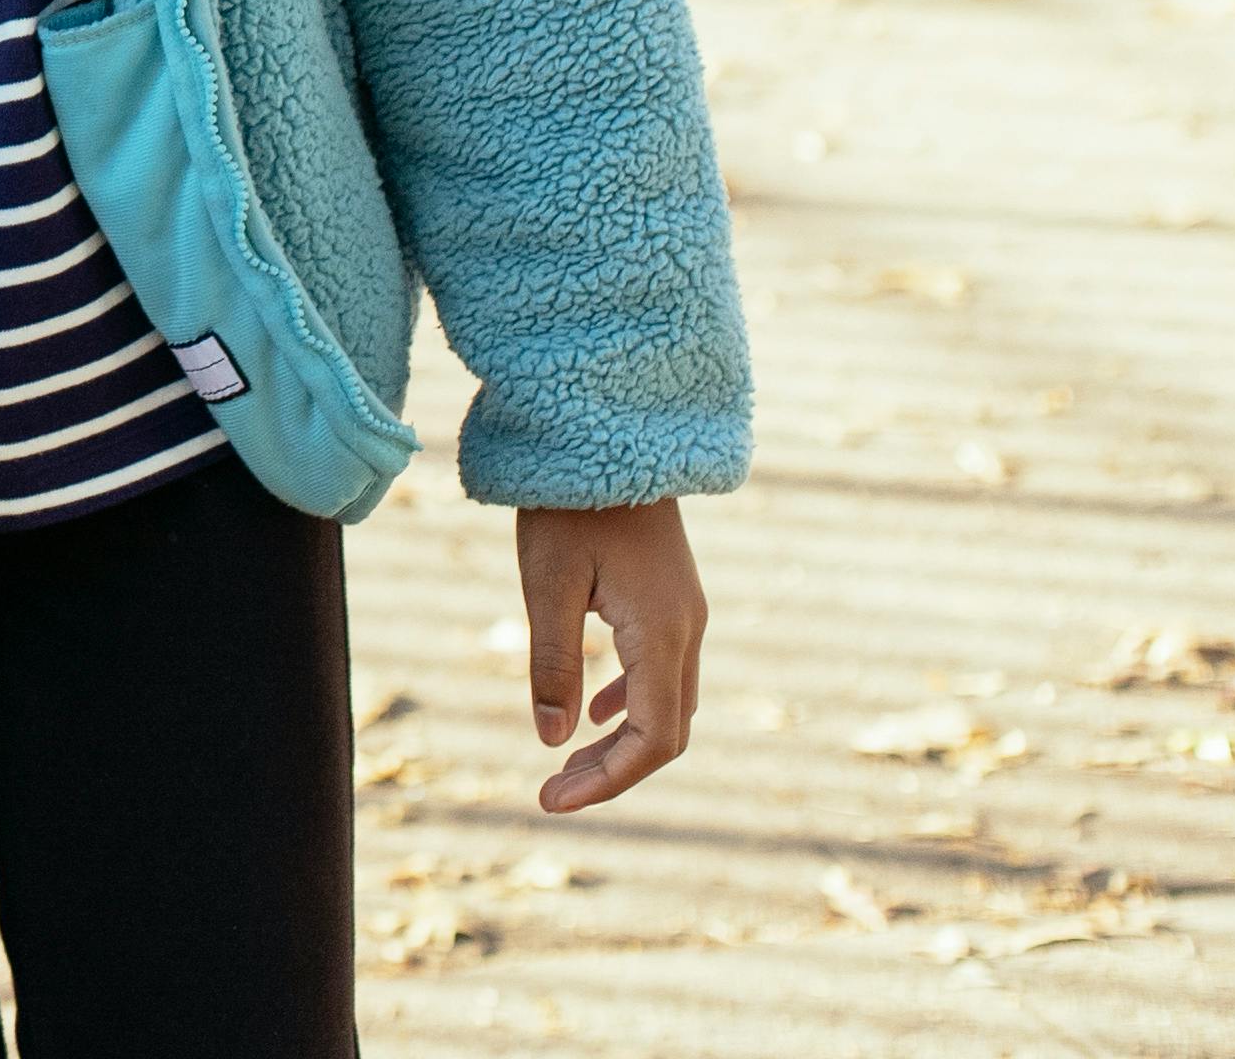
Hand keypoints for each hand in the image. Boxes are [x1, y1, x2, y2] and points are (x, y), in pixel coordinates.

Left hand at [518, 499, 705, 811]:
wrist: (611, 432)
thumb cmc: (570, 504)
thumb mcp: (547, 584)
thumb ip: (553, 664)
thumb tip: (553, 741)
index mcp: (662, 634)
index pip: (651, 739)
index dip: (607, 780)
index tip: (551, 801)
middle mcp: (688, 630)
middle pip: (666, 731)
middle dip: (612, 770)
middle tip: (552, 793)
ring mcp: (686, 613)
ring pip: (667, 703)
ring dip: (622, 740)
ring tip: (567, 763)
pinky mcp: (673, 597)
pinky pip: (663, 671)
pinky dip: (631, 702)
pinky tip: (595, 711)